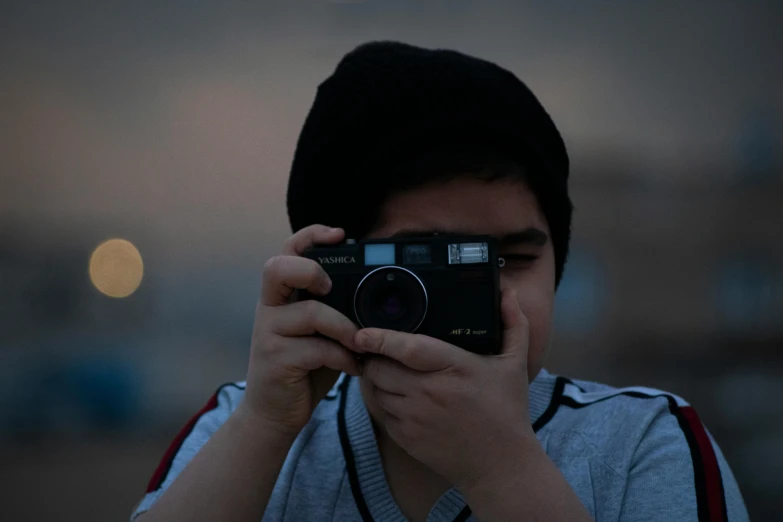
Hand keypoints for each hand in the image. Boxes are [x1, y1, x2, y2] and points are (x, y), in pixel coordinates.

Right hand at [239, 225, 361, 437]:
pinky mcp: (277, 360)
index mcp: (280, 296)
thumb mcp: (318, 333)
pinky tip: (353, 367)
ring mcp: (269, 333)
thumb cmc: (302, 369)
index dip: (311, 235)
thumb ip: (334, 309)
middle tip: (332, 288)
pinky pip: (319, 349)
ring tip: (359, 343)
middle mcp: (269, 309)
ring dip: (345, 328)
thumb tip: (374, 290)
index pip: (287, 251)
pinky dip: (344, 358)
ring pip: (311, 313)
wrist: (274, 414)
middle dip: (311, 270)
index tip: (341, 235)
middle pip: (277, 267)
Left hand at [354, 289, 535, 490]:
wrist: (501, 466)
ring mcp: (415, 418)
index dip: (380, 338)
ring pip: (377, 390)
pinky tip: (399, 397)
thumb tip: (509, 292)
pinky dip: (385, 402)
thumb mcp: (515, 364)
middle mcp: (430, 393)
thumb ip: (513, 324)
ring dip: (378, 379)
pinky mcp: (406, 438)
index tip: (362, 332)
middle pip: (381, 368)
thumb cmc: (507, 412)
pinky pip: (381, 412)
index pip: (407, 348)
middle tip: (379, 350)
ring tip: (391, 372)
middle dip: (375, 357)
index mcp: (455, 368)